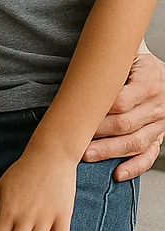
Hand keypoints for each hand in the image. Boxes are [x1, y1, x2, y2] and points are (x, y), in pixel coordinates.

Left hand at [85, 51, 164, 179]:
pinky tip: (118, 174)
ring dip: (110, 151)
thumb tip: (77, 78)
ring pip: (135, 142)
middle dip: (98, 133)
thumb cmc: (131, 61)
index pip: (121, 102)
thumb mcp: (124, 56)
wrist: (154, 68)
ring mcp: (161, 123)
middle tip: (75, 138)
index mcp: (150, 81)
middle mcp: (159, 105)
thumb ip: (107, 67)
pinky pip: (149, 155)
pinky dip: (135, 167)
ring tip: (87, 155)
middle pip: (126, 124)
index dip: (98, 111)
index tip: (77, 115)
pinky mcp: (160, 136)